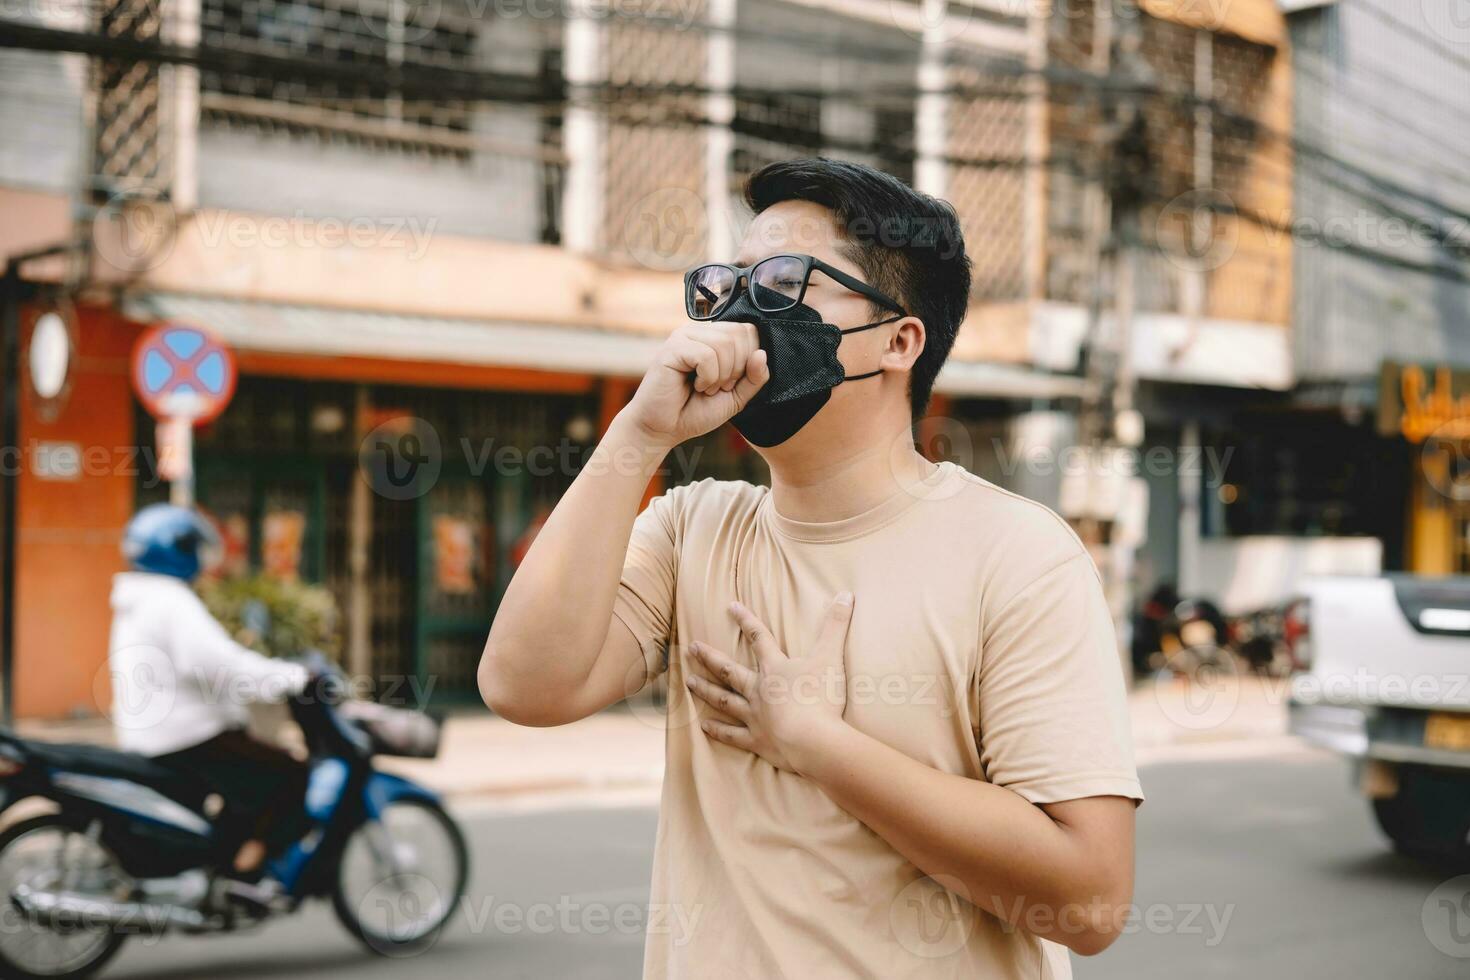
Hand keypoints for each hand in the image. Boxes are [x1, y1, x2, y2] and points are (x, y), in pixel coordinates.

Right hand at [621, 322, 767, 447]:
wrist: (663, 429)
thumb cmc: (695, 411)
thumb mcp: (735, 397)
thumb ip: (754, 378)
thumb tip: (761, 353)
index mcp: (714, 338)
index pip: (748, 331)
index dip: (749, 359)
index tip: (731, 382)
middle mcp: (699, 332)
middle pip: (739, 334)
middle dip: (737, 368)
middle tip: (719, 387)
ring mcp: (684, 337)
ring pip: (725, 344)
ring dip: (721, 376)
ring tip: (705, 388)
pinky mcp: (672, 348)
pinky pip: (706, 355)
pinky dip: (708, 378)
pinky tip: (695, 386)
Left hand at [685, 594, 853, 773]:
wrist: (813, 741)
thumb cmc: (821, 698)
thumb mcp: (831, 657)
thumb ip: (836, 625)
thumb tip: (846, 593)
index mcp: (775, 669)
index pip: (759, 637)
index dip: (746, 620)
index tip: (730, 606)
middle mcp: (759, 690)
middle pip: (730, 671)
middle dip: (710, 658)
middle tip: (691, 648)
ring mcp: (755, 716)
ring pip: (724, 700)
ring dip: (706, 690)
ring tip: (688, 682)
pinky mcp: (757, 741)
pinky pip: (732, 735)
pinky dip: (718, 731)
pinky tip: (703, 726)